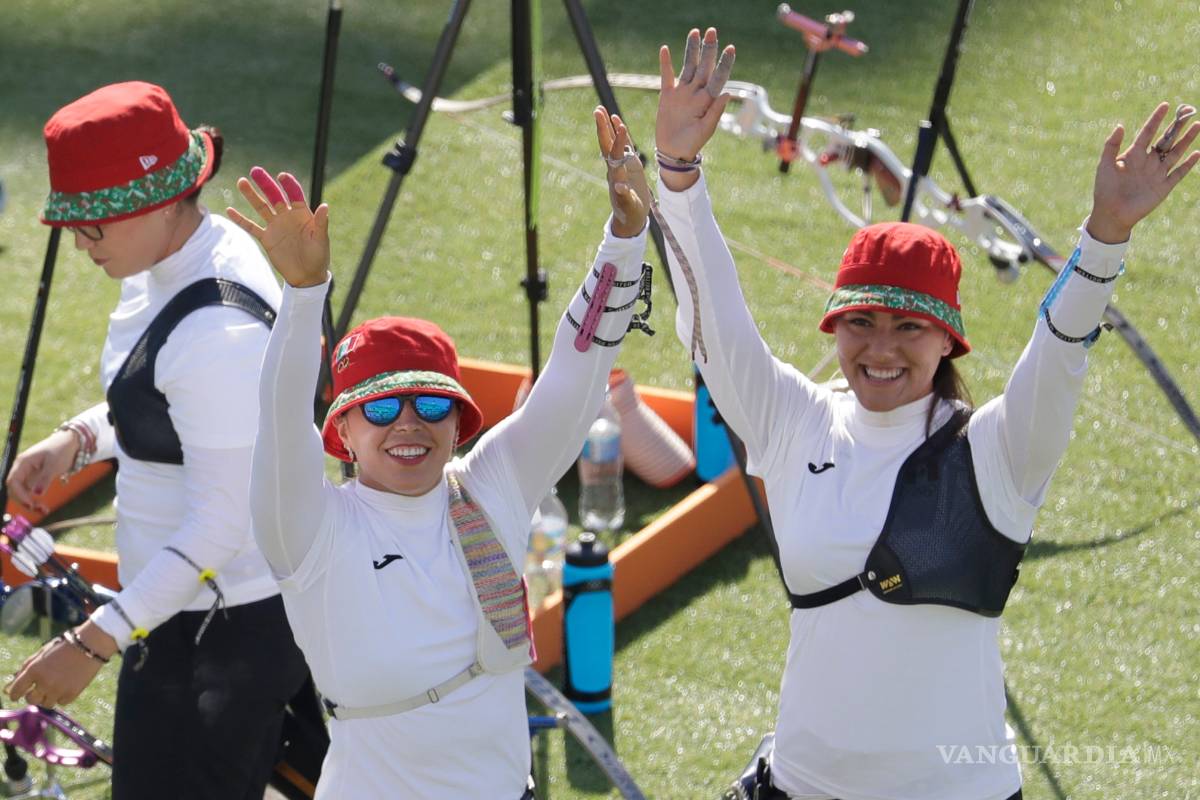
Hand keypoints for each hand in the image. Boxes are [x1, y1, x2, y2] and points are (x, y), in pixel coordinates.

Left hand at [4, 622, 114, 706]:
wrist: (91, 644)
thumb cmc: (63, 647)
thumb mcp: (41, 654)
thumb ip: (25, 670)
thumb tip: (9, 689)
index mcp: (34, 670)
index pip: (16, 691)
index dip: (15, 694)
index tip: (18, 694)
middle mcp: (44, 682)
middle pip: (31, 700)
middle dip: (33, 695)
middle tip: (41, 687)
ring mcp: (59, 689)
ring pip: (46, 704)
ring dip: (48, 696)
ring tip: (56, 685)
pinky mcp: (72, 694)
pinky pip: (61, 702)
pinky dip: (62, 696)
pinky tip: (67, 684)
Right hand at [6, 431, 78, 514]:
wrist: (70, 442)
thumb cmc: (61, 449)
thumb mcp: (54, 464)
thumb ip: (45, 479)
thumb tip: (37, 494)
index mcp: (23, 462)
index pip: (13, 481)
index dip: (19, 494)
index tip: (30, 504)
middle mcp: (22, 468)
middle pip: (15, 488)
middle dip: (24, 501)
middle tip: (38, 509)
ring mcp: (27, 474)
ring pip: (23, 492)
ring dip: (30, 503)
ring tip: (44, 510)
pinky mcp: (34, 478)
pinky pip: (31, 492)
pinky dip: (35, 500)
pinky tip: (44, 508)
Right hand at [227, 168, 330, 287]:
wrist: (307, 276)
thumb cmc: (319, 257)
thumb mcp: (321, 240)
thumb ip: (321, 223)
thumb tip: (325, 206)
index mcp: (303, 214)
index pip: (294, 194)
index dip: (289, 185)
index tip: (282, 176)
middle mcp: (287, 216)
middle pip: (274, 196)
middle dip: (265, 183)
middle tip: (255, 171)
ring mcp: (276, 226)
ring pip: (261, 207)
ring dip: (251, 195)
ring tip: (241, 181)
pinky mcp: (267, 239)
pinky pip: (251, 227)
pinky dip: (240, 220)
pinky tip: (229, 210)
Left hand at [595, 107, 648, 237]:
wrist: (630, 217)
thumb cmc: (630, 213)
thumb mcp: (629, 207)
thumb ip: (625, 197)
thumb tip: (620, 187)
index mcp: (616, 176)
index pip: (615, 155)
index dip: (618, 141)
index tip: (620, 126)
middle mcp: (615, 167)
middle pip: (607, 144)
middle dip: (603, 128)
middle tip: (597, 110)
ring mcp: (621, 164)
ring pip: (612, 142)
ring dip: (608, 127)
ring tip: (602, 110)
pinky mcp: (629, 164)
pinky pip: (623, 146)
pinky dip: (620, 134)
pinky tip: (617, 121)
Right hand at [656, 27, 735, 190]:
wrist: (674, 152)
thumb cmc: (693, 143)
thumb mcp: (706, 129)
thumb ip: (715, 111)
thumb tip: (727, 93)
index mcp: (708, 100)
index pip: (718, 77)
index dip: (724, 63)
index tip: (730, 48)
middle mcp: (696, 93)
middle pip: (703, 66)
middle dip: (708, 49)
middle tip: (712, 31)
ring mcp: (682, 93)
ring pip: (688, 66)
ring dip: (691, 50)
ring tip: (695, 32)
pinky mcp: (667, 96)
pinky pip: (666, 76)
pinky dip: (666, 63)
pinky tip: (665, 49)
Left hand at [1087, 102, 1199, 243]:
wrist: (1110, 214)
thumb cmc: (1104, 189)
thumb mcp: (1105, 165)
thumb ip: (1111, 146)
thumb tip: (1120, 126)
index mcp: (1133, 155)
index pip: (1147, 133)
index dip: (1156, 119)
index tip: (1165, 105)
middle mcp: (1147, 162)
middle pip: (1165, 140)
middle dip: (1177, 127)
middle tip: (1188, 112)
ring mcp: (1157, 174)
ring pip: (1175, 153)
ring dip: (1186, 140)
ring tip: (1197, 125)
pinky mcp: (1163, 187)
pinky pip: (1178, 173)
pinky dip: (1188, 164)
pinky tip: (1196, 153)